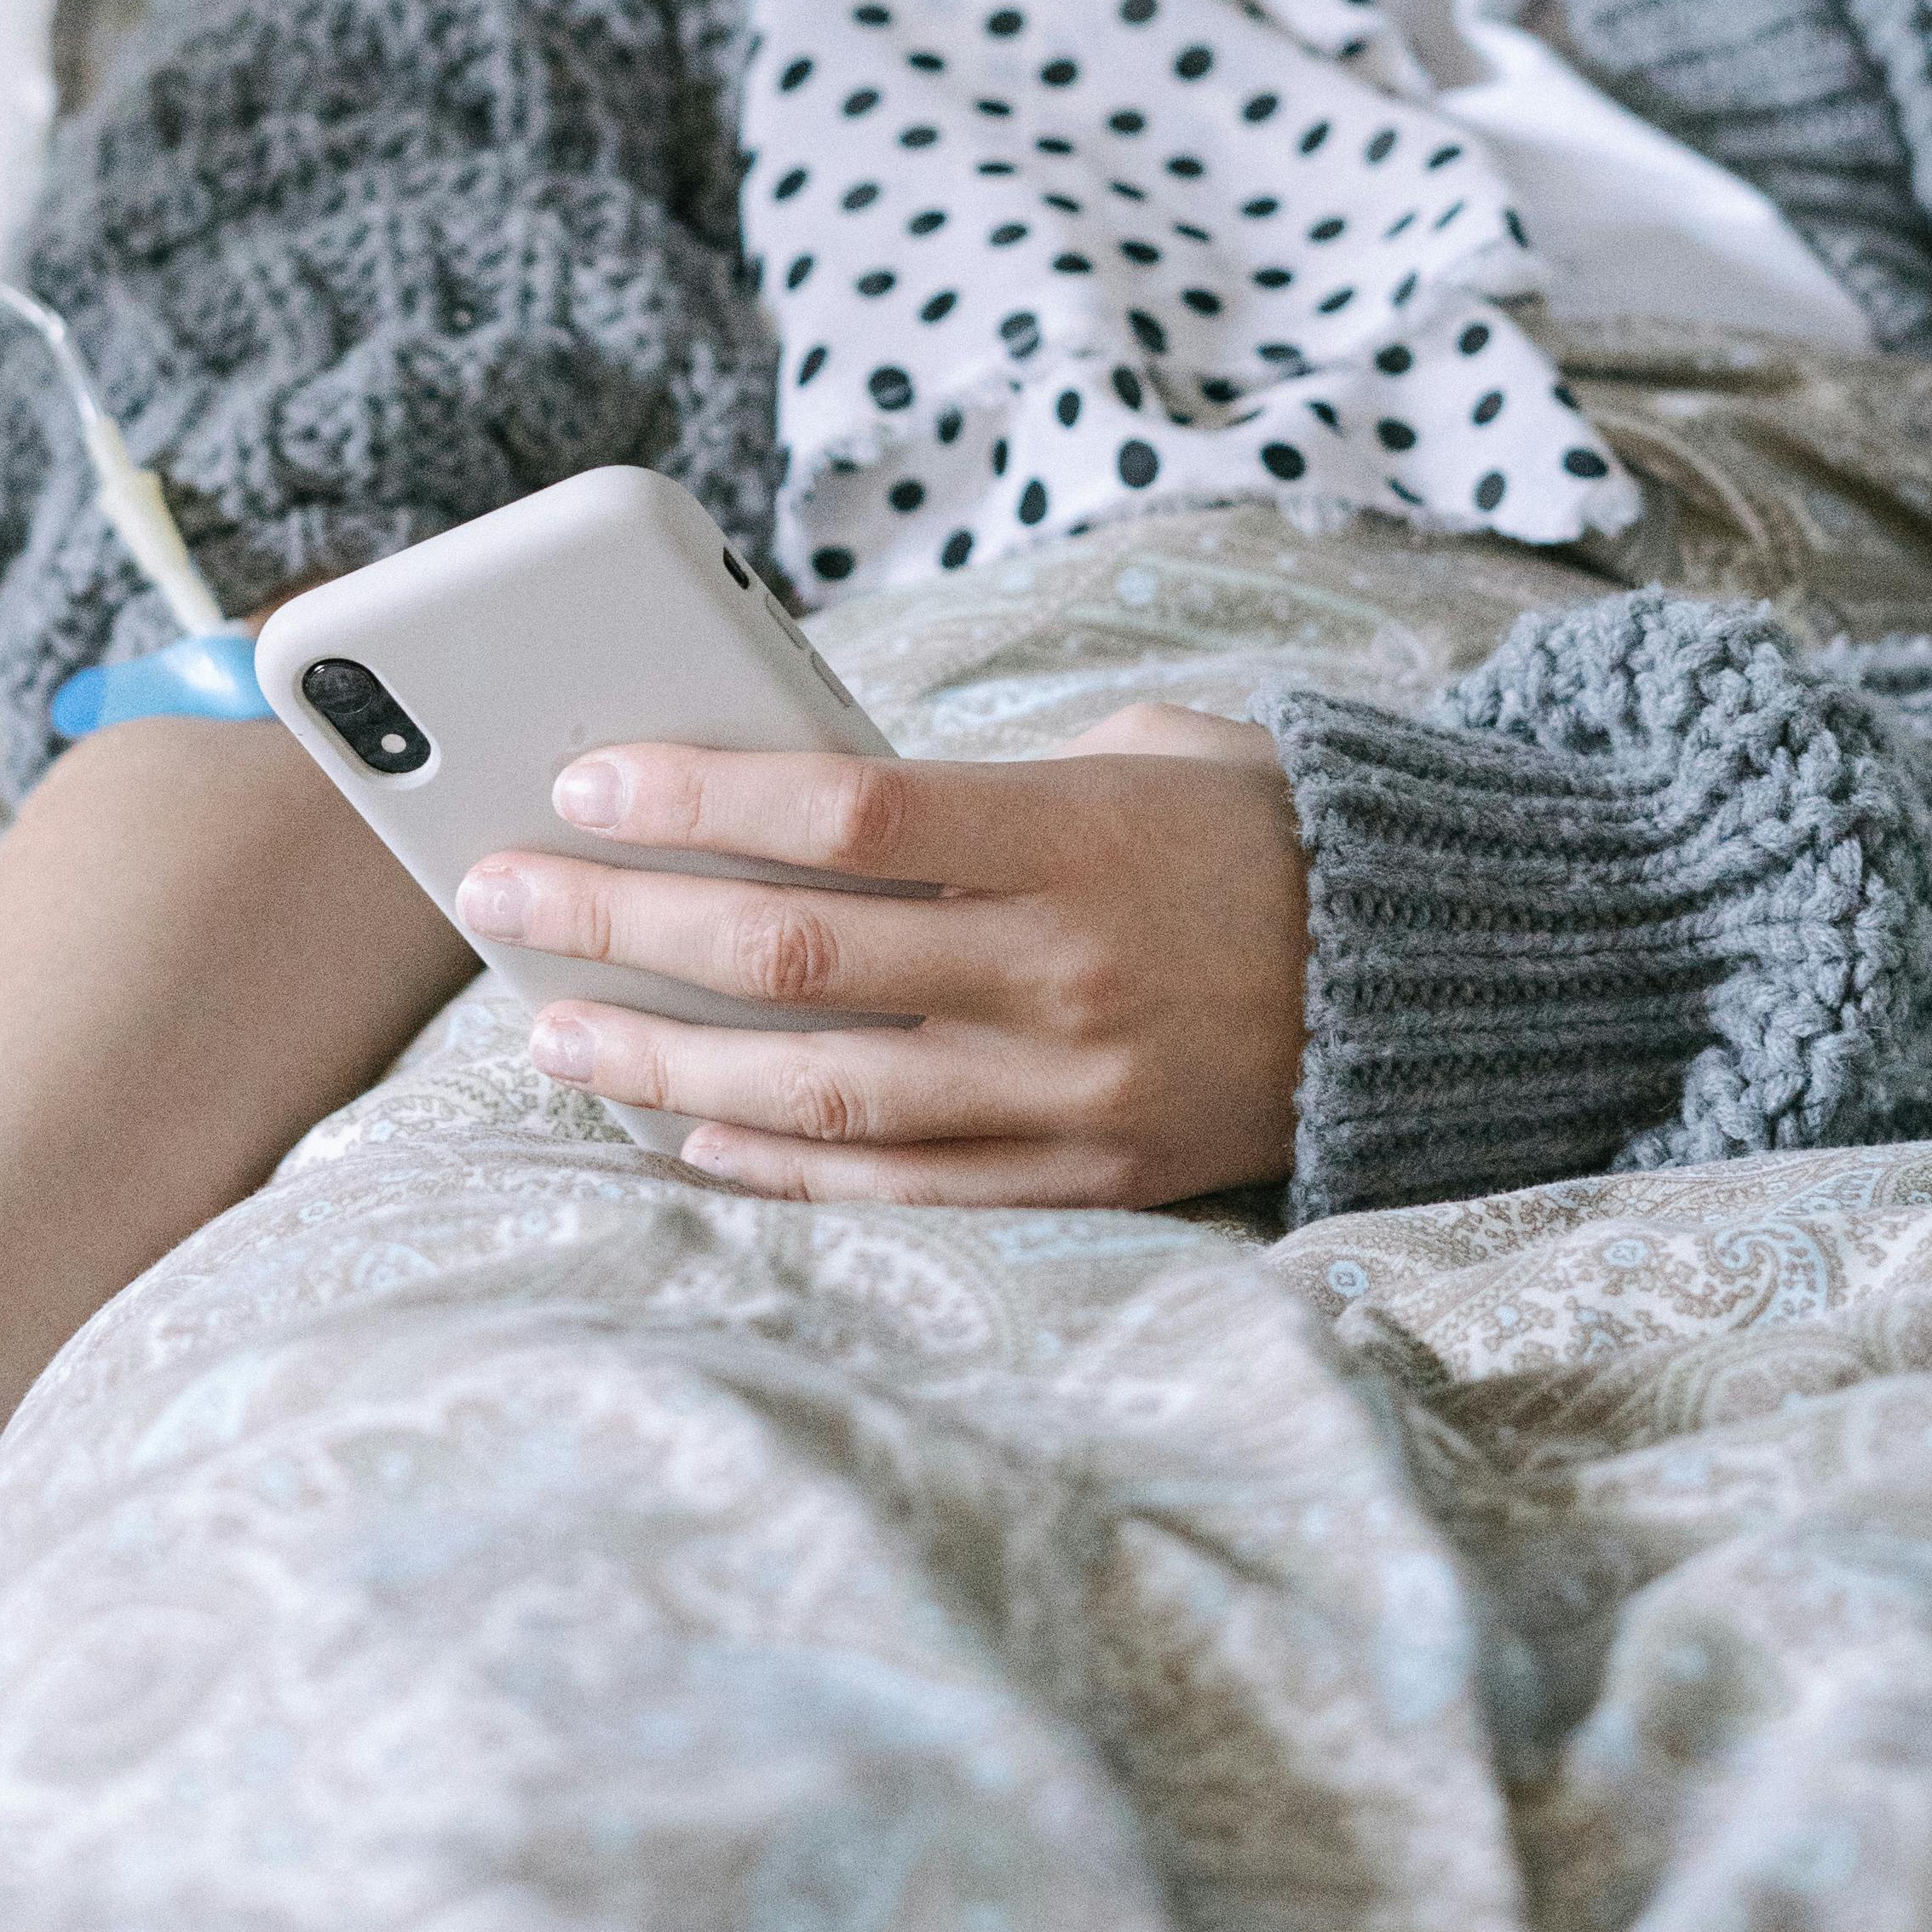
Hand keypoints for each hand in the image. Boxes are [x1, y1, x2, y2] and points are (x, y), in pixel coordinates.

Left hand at [459, 703, 1306, 1205]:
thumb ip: (982, 777)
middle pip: (792, 950)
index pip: (844, 813)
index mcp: (1075, 834)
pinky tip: (682, 1132)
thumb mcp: (1143, 747)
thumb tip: (792, 793)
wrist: (1432, 974)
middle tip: (499, 893)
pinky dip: (775, 1164)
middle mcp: (1062, 971)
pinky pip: (896, 1184)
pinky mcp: (1086, 1180)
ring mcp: (1069, 1093)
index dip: (695, 797)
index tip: (578, 779)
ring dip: (661, 1057)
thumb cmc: (1256, 829)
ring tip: (553, 1026)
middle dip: (619, 921)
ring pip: (816, 1087)